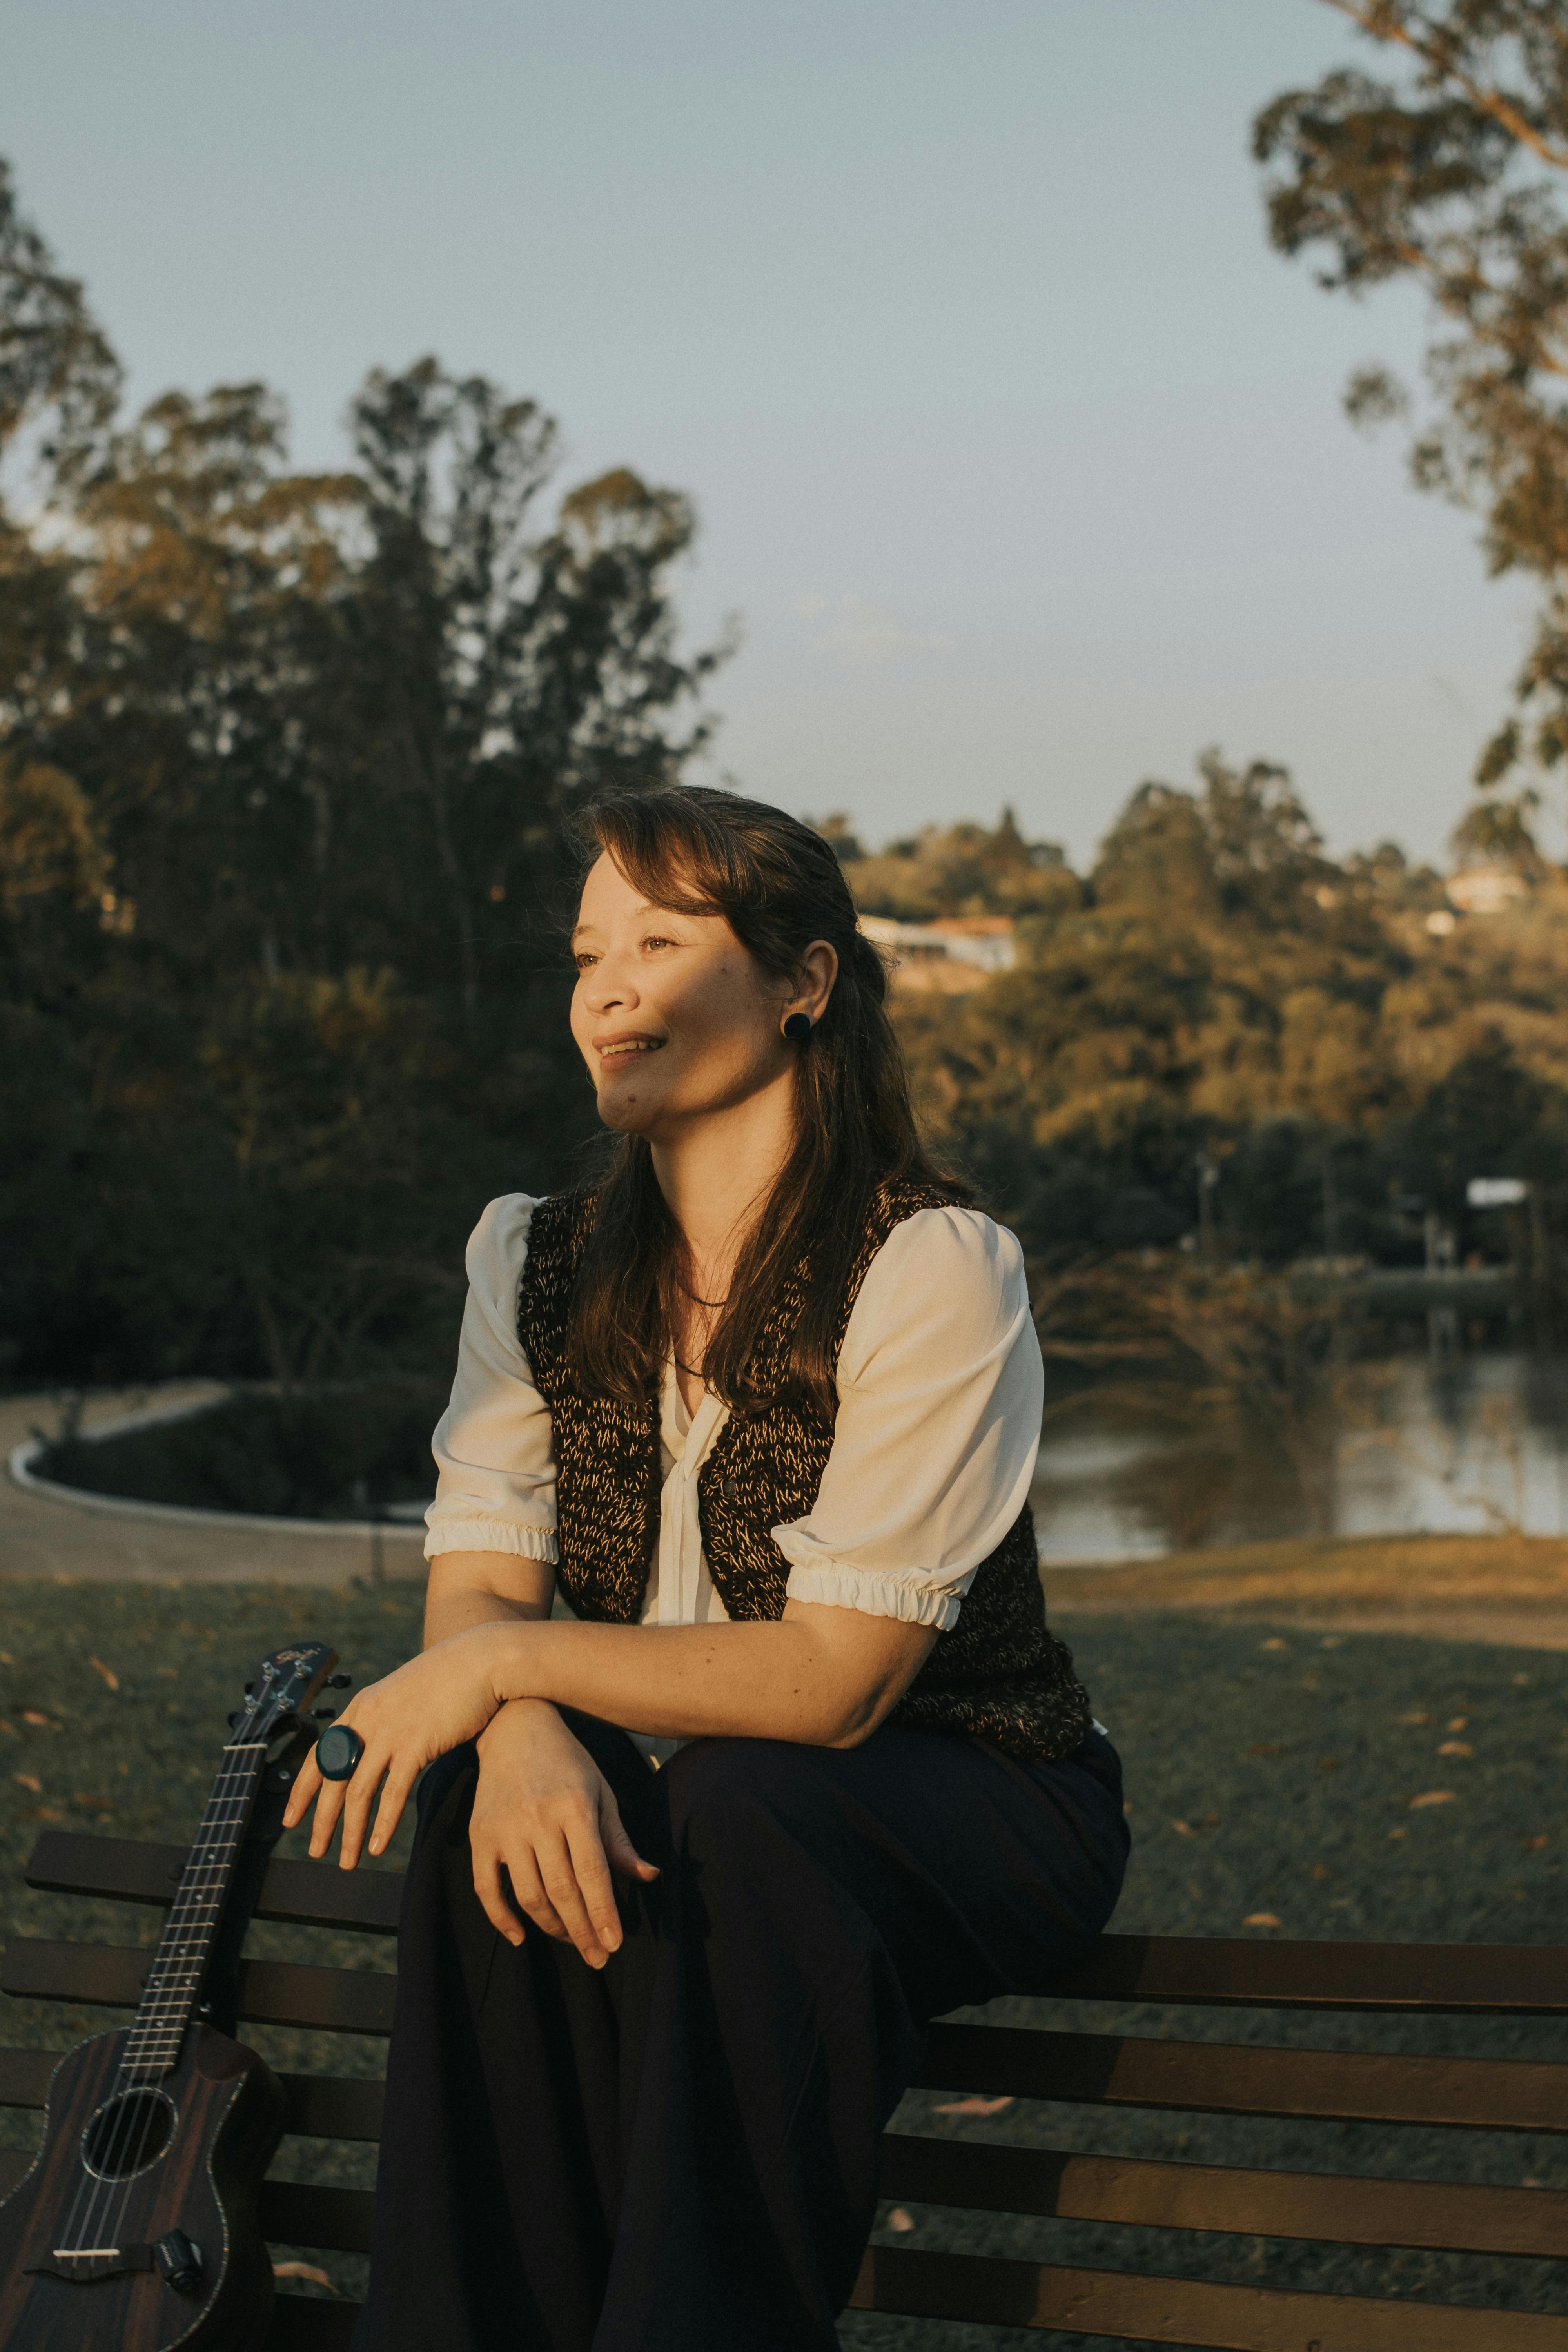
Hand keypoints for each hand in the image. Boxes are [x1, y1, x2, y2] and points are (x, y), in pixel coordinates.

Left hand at [281, 1623, 513, 1866]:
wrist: (480, 1660)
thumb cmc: (447, 1680)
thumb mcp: (401, 1697)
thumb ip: (382, 1722)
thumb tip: (371, 1751)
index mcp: (360, 1708)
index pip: (318, 1755)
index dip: (301, 1790)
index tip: (290, 1818)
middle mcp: (367, 1720)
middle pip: (332, 1779)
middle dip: (320, 1820)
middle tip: (314, 1850)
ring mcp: (390, 1732)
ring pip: (358, 1792)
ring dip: (350, 1832)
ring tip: (347, 1861)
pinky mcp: (417, 1744)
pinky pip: (393, 1793)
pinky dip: (382, 1824)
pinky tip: (377, 1846)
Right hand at [470, 1701, 657, 1967]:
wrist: (514, 1727)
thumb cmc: (568, 1763)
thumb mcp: (600, 1792)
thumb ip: (618, 1839)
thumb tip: (650, 1876)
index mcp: (575, 1806)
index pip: (592, 1872)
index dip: (604, 1913)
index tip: (614, 1945)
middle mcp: (539, 1818)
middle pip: (562, 1890)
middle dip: (582, 1931)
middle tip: (597, 1958)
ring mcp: (505, 1827)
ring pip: (528, 1894)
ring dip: (551, 1927)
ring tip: (570, 1940)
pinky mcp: (480, 1834)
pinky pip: (486, 1888)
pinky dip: (501, 1918)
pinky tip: (520, 1936)